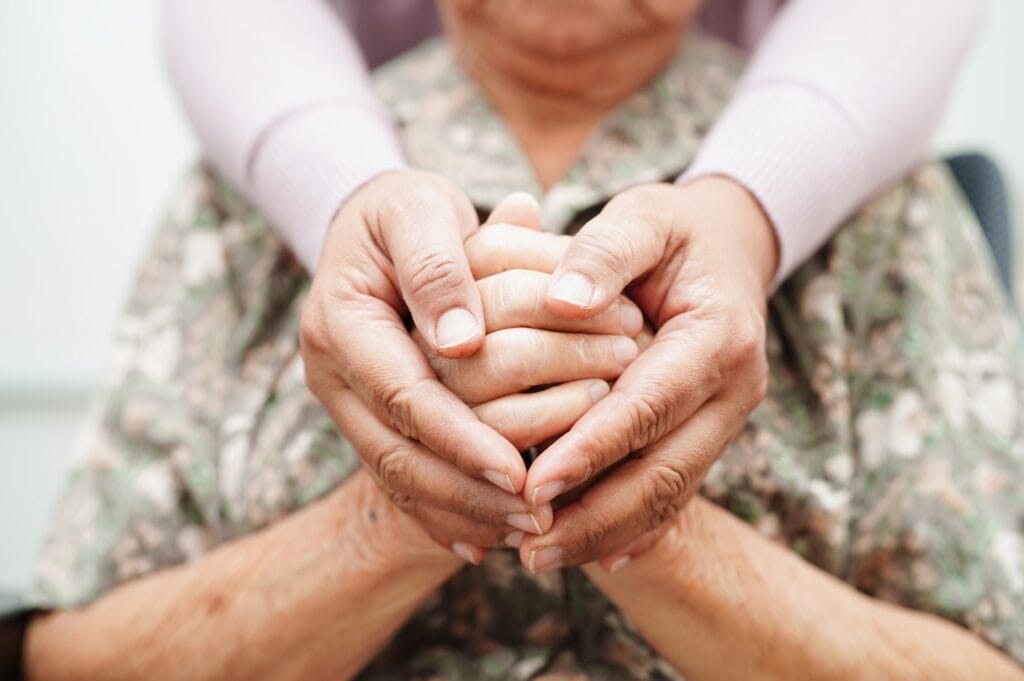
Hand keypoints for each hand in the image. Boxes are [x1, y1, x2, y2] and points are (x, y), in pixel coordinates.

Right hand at [304, 185, 637, 561]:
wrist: (375, 224)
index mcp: (340, 324)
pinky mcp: (368, 419)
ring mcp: (347, 403)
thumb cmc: (406, 210)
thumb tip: (460, 341)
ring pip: (400, 477)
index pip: (402, 396)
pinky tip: (488, 540)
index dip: (459, 438)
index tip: (516, 473)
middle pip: (398, 453)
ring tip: (527, 533)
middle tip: (536, 518)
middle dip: (467, 492)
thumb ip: (438, 266)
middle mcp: (333, 375)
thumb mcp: (419, 209)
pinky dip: (444, 512)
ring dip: (462, 511)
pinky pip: (402, 478)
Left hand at [518, 176, 777, 571]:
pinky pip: (675, 491)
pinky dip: (633, 527)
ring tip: (540, 560)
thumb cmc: (672, 229)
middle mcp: (733, 389)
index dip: (593, 448)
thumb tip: (563, 300)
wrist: (726, 247)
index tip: (534, 484)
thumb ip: (604, 251)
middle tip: (530, 550)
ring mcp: (726, 419)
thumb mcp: (643, 215)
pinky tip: (592, 557)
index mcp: (717, 336)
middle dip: (596, 515)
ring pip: (669, 493)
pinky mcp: (709, 435)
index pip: (649, 404)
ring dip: (606, 533)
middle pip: (665, 470)